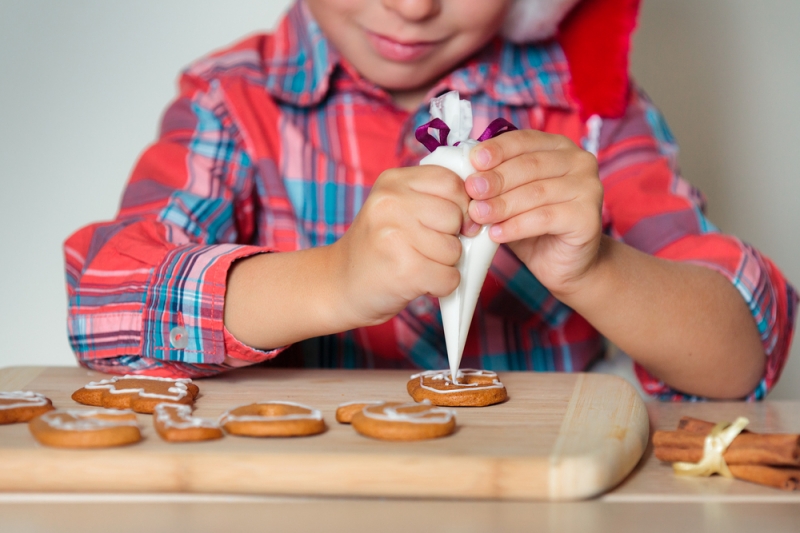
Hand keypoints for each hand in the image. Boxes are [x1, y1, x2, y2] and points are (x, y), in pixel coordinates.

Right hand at [331, 165, 476, 325]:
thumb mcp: (395, 208)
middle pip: (457, 216)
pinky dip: (442, 286)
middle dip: (453, 238)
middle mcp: (390, 203)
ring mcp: (394, 236)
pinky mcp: (403, 270)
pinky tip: (420, 282)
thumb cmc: (377, 247)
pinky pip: (449, 277)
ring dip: (446, 264)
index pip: (452, 182)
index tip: (452, 222)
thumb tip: (482, 206)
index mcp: (393, 181)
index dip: (462, 205)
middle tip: (428, 248)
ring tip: (419, 264)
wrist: (337, 284)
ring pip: (455, 249)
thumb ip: (431, 198)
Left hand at [465, 130, 603, 296]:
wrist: (565, 265)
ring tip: (477, 216)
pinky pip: (545, 218)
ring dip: (502, 204)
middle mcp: (578, 161)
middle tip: (471, 191)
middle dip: (496, 178)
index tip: (473, 161)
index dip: (497, 149)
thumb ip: (494, 183)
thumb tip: (463, 172)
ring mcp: (588, 187)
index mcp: (557, 147)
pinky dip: (517, 226)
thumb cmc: (534, 227)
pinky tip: (496, 233)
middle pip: (529, 165)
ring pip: (536, 192)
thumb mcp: (510, 198)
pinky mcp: (588, 217)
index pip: (524, 140)